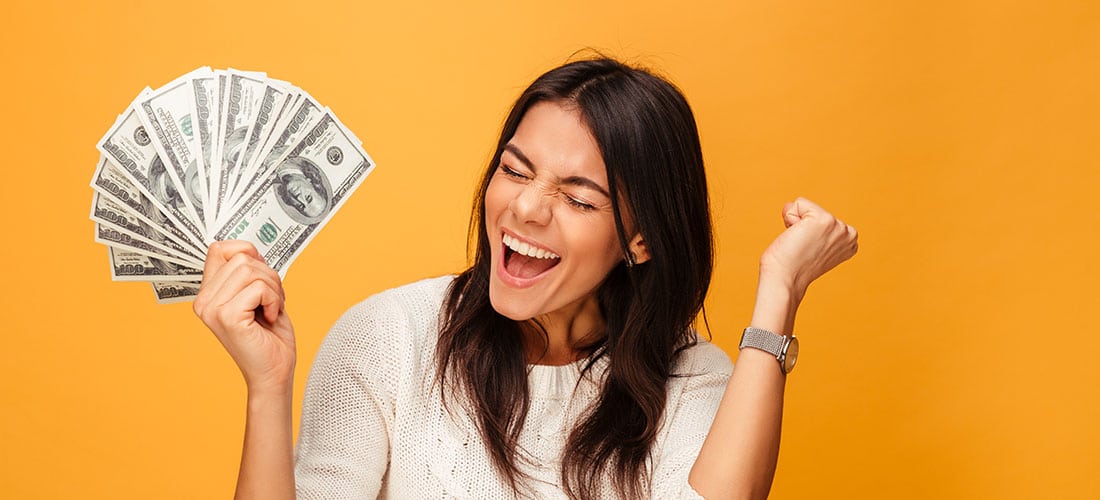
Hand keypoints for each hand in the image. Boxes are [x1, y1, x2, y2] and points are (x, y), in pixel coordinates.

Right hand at [193, 240, 295, 393]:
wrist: (274, 372)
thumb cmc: (269, 336)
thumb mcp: (259, 294)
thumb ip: (249, 271)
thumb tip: (250, 248)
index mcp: (208, 293)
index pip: (220, 248)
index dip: (248, 253)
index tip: (261, 277)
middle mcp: (204, 300)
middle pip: (242, 257)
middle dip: (268, 275)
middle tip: (271, 300)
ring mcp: (212, 309)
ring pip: (251, 270)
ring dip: (273, 288)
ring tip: (270, 309)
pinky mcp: (227, 317)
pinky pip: (259, 288)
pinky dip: (275, 300)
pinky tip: (270, 318)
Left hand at [759, 198, 858, 296]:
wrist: (784, 279)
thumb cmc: (791, 266)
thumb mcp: (811, 244)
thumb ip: (810, 226)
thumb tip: (789, 204)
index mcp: (850, 242)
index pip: (822, 219)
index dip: (808, 233)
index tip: (808, 251)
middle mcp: (849, 234)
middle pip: (814, 211)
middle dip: (801, 226)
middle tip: (801, 249)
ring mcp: (838, 226)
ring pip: (805, 207)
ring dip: (795, 223)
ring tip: (797, 244)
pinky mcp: (824, 220)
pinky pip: (798, 204)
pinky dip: (789, 218)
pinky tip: (794, 237)